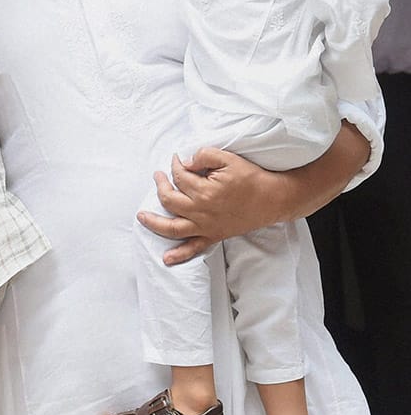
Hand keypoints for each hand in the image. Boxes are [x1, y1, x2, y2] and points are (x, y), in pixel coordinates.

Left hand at [136, 148, 281, 264]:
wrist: (272, 199)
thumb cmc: (251, 177)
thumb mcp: (228, 158)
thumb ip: (203, 156)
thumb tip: (184, 163)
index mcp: (204, 191)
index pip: (179, 176)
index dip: (175, 165)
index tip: (175, 159)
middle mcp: (201, 212)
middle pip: (169, 200)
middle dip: (160, 185)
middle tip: (158, 176)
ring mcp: (206, 227)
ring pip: (173, 227)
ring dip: (154, 223)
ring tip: (141, 216)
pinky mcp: (214, 236)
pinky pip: (194, 248)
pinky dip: (179, 255)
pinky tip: (166, 259)